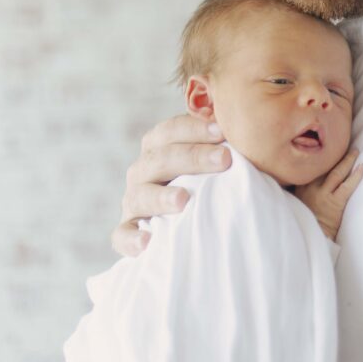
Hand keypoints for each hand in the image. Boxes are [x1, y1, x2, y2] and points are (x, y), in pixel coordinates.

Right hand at [113, 113, 230, 256]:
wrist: (189, 223)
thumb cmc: (208, 181)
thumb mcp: (213, 159)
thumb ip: (221, 140)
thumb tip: (240, 120)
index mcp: (158, 147)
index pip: (170, 130)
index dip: (195, 128)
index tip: (222, 131)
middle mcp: (142, 171)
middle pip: (160, 159)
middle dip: (192, 157)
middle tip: (224, 160)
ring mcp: (133, 202)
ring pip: (139, 195)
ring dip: (161, 197)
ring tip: (183, 200)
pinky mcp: (126, 233)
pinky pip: (122, 235)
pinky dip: (131, 238)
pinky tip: (148, 242)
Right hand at [296, 149, 362, 239]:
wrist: (312, 236)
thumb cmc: (307, 219)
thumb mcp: (296, 200)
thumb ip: (301, 186)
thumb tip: (308, 173)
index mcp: (301, 185)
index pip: (313, 165)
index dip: (322, 154)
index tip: (328, 145)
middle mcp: (311, 187)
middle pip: (325, 165)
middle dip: (335, 153)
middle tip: (344, 142)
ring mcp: (323, 194)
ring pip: (337, 172)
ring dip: (348, 160)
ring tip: (356, 151)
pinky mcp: (335, 203)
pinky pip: (347, 186)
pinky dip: (356, 175)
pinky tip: (362, 167)